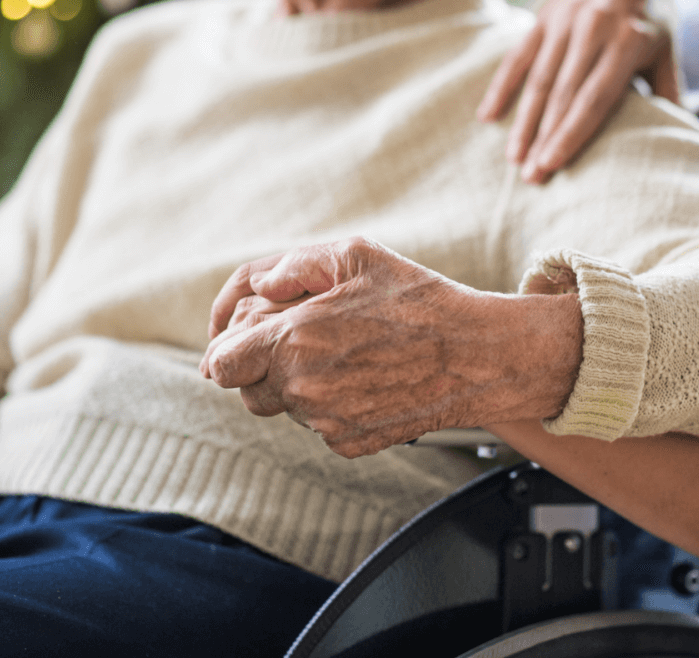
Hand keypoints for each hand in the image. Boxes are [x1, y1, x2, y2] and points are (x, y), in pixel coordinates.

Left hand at [203, 237, 582, 457]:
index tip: (241, 341)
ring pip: (284, 408)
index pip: (221, 363)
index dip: (227, 349)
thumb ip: (293, 266)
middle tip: (302, 338)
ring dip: (297, 384)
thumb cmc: (420, 300)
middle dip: (262, 364)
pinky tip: (365, 377)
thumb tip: (258, 286)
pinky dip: (330, 405)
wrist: (477, 355)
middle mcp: (302, 388)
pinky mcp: (350, 443)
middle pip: (247, 389)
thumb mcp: (357, 255)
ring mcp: (326, 422)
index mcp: (293, 340)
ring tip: (344, 352)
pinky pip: (319, 426)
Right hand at [477, 0, 676, 183]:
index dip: (571, 133)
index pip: (595, 98)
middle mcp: (595, 26)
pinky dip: (501, 87)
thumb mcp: (665, 48)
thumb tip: (680, 136)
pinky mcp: (541, 17)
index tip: (552, 165)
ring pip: (538, 80)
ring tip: (513, 158)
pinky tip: (487, 117)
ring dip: (523, 122)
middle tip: (530, 177)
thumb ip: (668, 90)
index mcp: (628, 39)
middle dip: (544, 138)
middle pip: (563, 95)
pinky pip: (517, 57)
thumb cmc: (646, 19)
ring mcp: (564, 19)